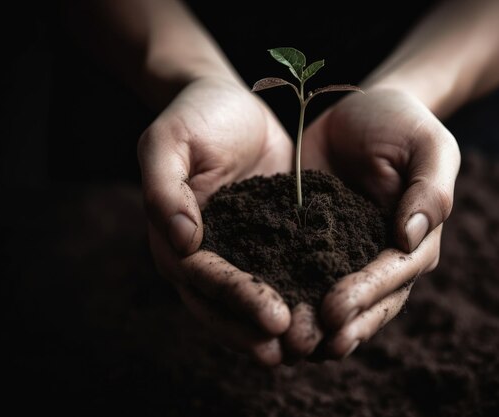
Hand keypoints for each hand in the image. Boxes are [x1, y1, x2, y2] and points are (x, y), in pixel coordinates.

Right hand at [137, 77, 294, 364]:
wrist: (231, 102)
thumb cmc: (193, 117)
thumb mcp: (168, 142)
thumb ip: (164, 189)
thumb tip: (180, 242)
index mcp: (175, 240)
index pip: (204, 281)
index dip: (238, 301)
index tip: (274, 319)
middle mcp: (206, 256)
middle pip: (228, 306)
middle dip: (261, 329)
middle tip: (298, 350)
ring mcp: (241, 252)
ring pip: (257, 300)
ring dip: (284, 328)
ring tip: (319, 346)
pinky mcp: (273, 240)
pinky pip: (287, 274)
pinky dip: (306, 295)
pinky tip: (334, 313)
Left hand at [298, 88, 460, 359]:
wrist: (362, 111)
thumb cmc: (403, 124)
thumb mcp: (428, 146)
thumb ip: (429, 189)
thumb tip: (411, 236)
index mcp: (414, 241)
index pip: (393, 276)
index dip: (366, 295)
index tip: (336, 311)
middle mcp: (381, 258)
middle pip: (366, 303)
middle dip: (337, 326)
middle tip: (306, 344)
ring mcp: (345, 255)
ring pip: (335, 303)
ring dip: (312, 328)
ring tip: (284, 347)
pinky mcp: (310, 243)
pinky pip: (300, 275)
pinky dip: (287, 296)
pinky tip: (262, 312)